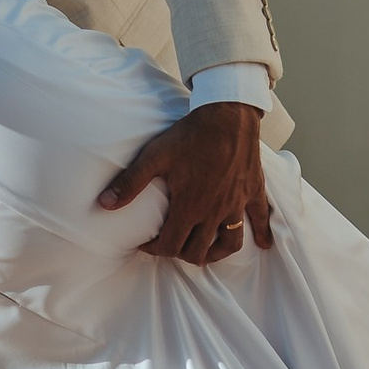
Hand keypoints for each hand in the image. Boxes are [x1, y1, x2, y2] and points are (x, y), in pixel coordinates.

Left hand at [96, 101, 272, 266]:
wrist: (226, 115)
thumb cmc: (189, 135)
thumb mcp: (154, 156)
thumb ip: (130, 183)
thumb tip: (104, 204)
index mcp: (189, 207)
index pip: (171, 246)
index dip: (155, 250)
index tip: (146, 244)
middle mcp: (214, 212)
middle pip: (199, 251)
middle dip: (182, 253)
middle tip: (171, 245)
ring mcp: (236, 204)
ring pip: (230, 244)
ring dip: (216, 253)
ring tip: (205, 252)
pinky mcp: (253, 191)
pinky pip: (262, 218)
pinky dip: (263, 233)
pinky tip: (265, 244)